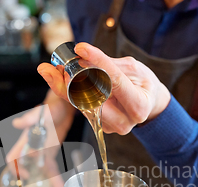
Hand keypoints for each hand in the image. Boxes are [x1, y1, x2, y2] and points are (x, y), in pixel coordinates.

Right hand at [5, 90, 74, 186]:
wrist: (63, 106)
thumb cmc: (50, 108)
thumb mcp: (42, 112)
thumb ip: (30, 118)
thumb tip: (16, 124)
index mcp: (26, 140)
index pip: (13, 157)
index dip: (15, 168)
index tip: (25, 175)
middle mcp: (32, 148)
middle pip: (28, 169)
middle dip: (33, 182)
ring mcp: (42, 152)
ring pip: (41, 172)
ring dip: (49, 184)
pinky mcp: (51, 153)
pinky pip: (52, 169)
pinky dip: (56, 179)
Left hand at [37, 42, 170, 134]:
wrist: (148, 103)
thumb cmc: (143, 84)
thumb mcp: (133, 68)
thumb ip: (109, 64)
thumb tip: (82, 57)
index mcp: (139, 106)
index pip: (115, 81)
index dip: (97, 63)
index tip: (81, 48)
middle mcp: (125, 121)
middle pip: (93, 101)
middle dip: (72, 82)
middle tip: (56, 66)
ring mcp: (111, 127)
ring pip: (82, 106)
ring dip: (64, 88)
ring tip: (50, 71)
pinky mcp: (100, 126)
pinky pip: (81, 108)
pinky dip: (68, 93)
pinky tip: (57, 79)